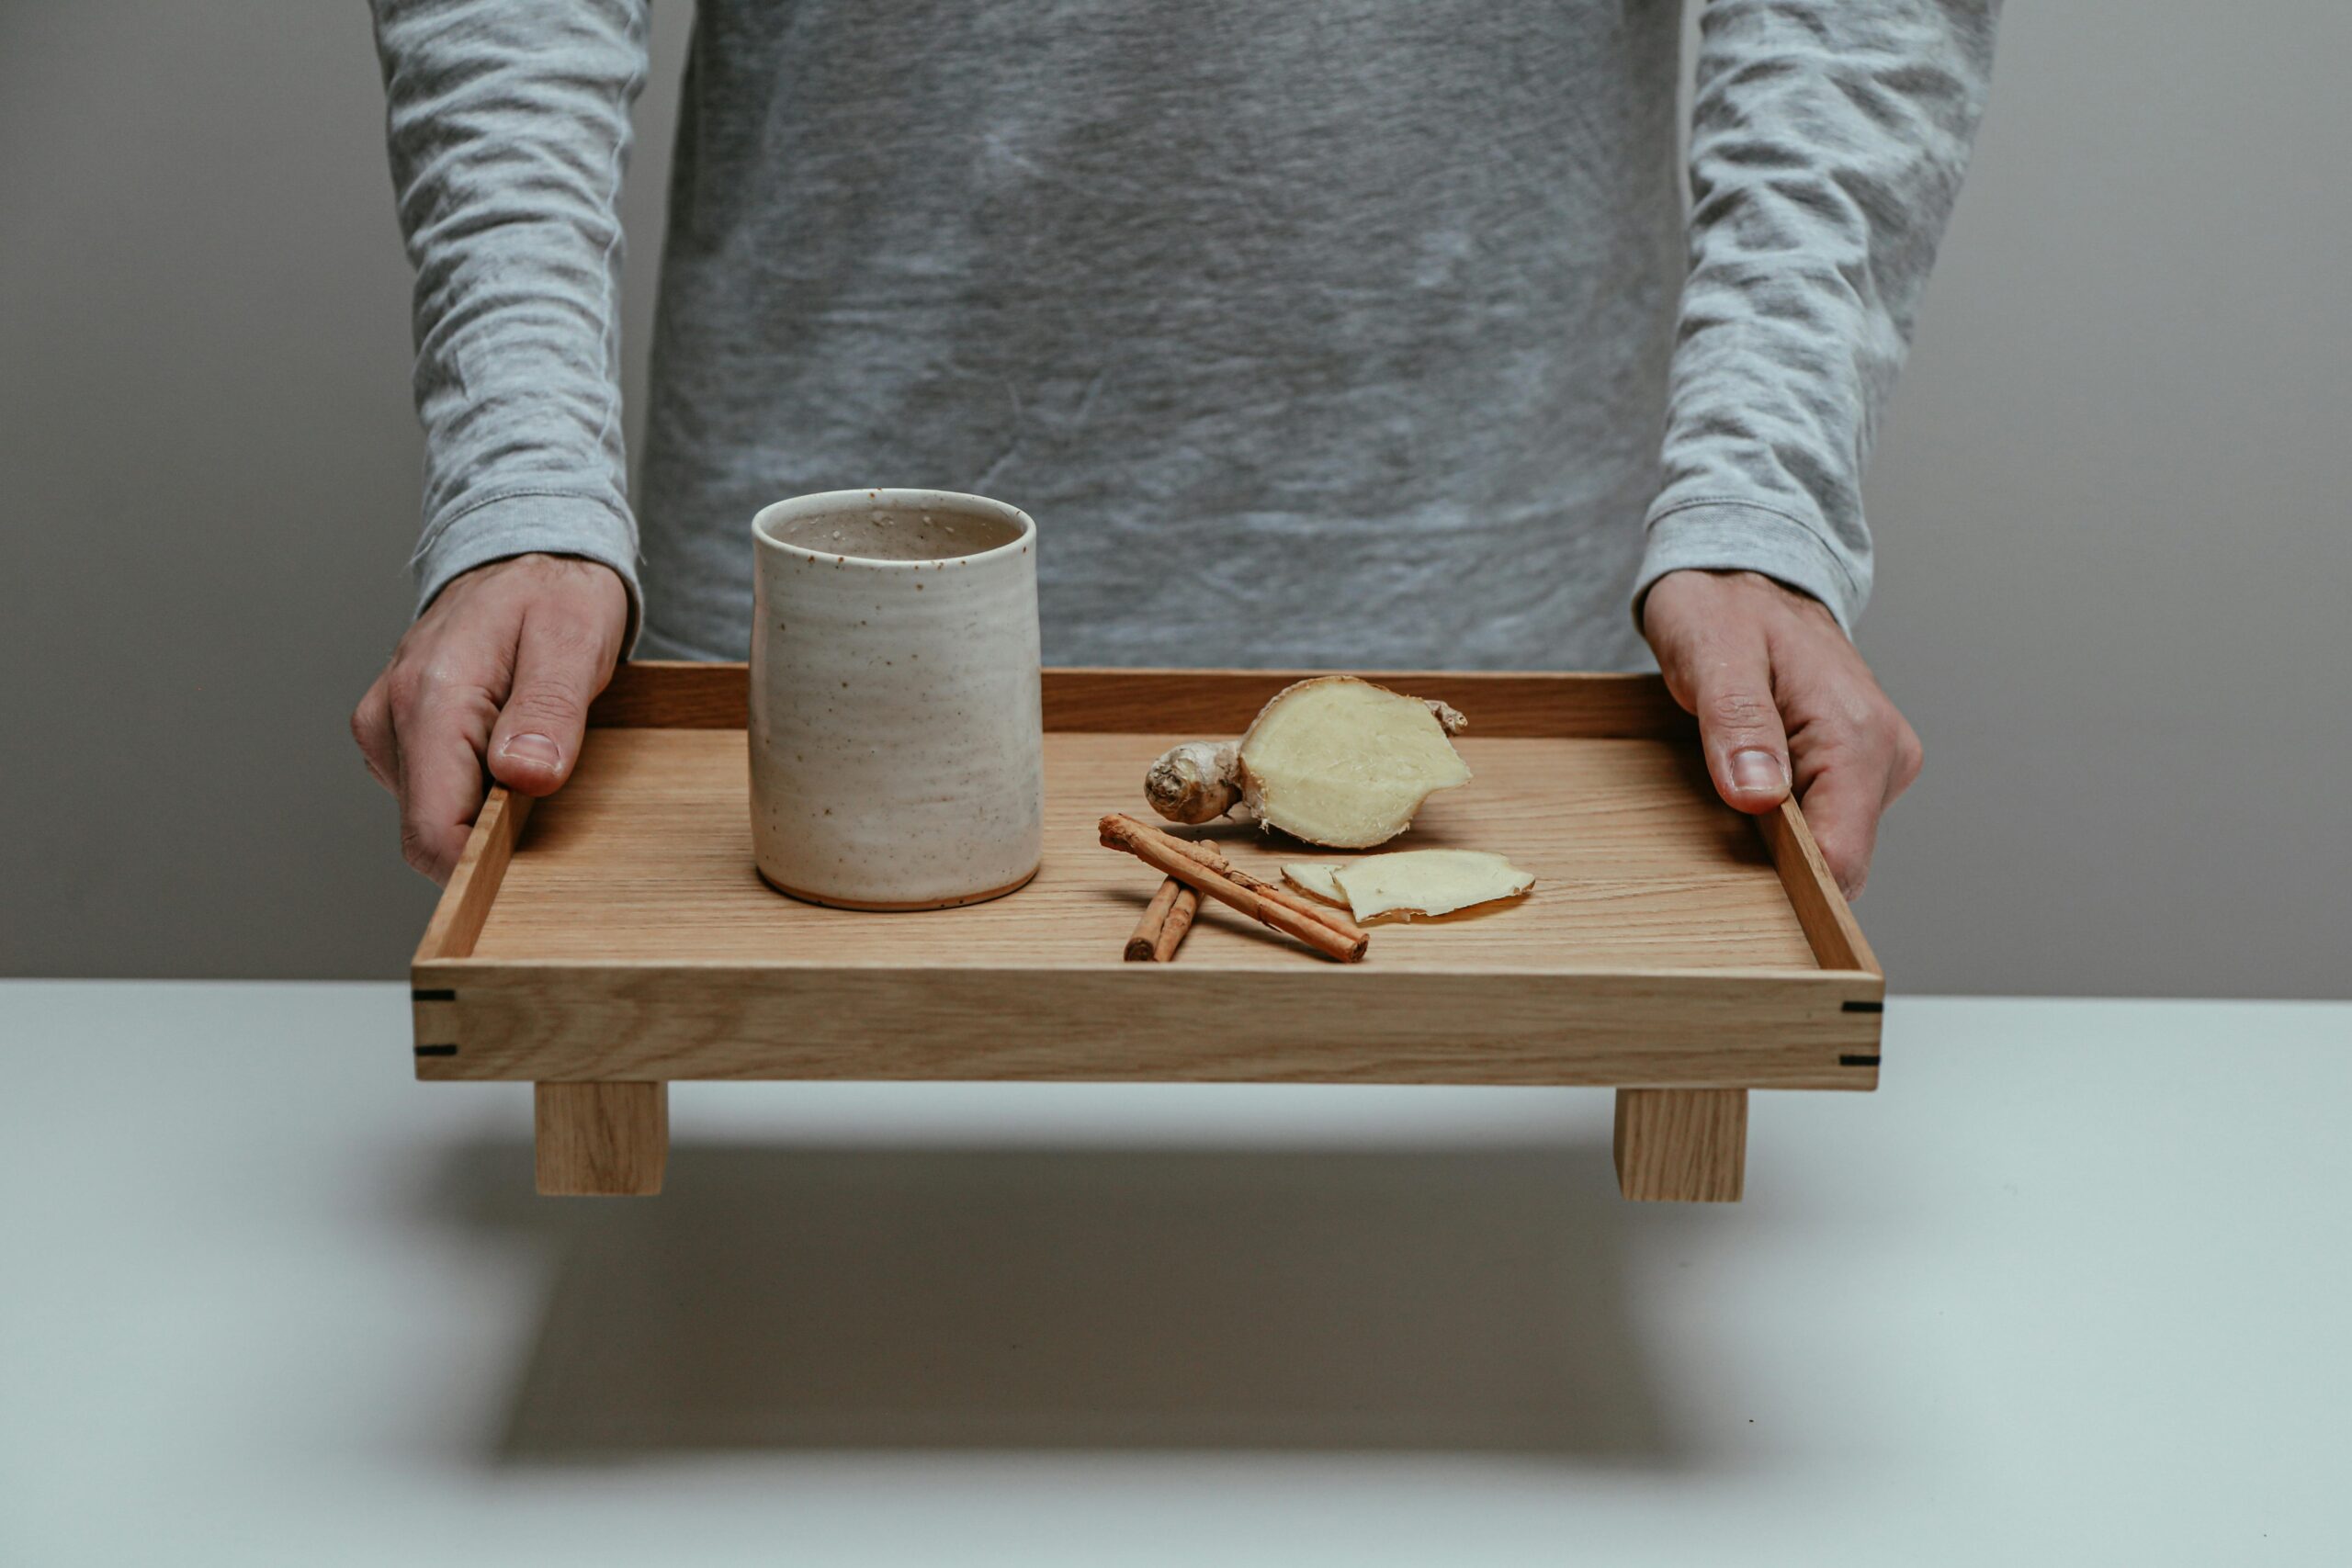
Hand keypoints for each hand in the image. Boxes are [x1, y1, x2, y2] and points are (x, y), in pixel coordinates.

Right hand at [352, 554, 626, 882]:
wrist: (524, 557)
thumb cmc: (554, 592)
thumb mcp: (574, 638)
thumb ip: (549, 710)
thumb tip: (524, 777)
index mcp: (430, 696)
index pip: (433, 830)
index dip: (484, 863)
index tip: (537, 856)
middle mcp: (390, 718)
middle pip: (431, 833)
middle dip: (494, 836)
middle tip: (553, 785)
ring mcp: (386, 731)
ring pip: (433, 819)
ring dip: (488, 811)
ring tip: (534, 752)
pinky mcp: (396, 739)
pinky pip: (436, 796)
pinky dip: (478, 793)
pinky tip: (510, 751)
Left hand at [1640, 569, 1921, 899]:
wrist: (1743, 574)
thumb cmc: (1723, 606)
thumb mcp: (1713, 654)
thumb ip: (1737, 724)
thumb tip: (1757, 795)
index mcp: (1858, 734)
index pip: (1841, 856)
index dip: (1789, 885)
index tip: (1733, 881)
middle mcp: (1884, 755)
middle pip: (1838, 864)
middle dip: (1777, 868)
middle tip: (1715, 829)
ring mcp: (1875, 765)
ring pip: (1830, 850)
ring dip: (1776, 846)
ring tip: (1727, 798)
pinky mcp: (1857, 769)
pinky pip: (1822, 825)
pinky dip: (1781, 828)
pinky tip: (1745, 795)